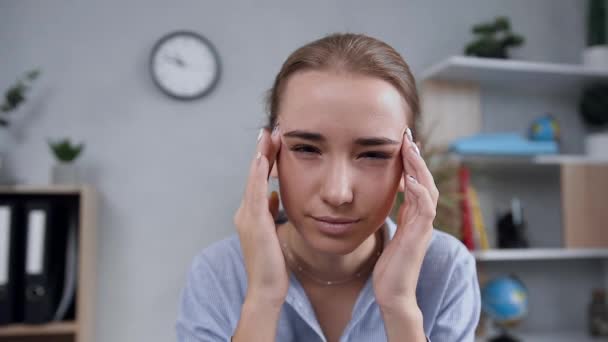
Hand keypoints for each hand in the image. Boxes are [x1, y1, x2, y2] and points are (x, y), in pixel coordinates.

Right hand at [233, 125, 286, 305]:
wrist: (266, 289)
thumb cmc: (273, 265)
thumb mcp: (272, 232)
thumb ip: (270, 212)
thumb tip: (273, 194)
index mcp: (250, 215)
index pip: (257, 181)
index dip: (263, 160)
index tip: (272, 141)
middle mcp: (245, 213)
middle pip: (253, 176)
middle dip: (261, 152)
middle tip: (268, 129)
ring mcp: (247, 218)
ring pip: (253, 180)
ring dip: (260, 156)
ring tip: (267, 136)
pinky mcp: (255, 224)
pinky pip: (255, 193)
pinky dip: (257, 175)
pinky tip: (262, 159)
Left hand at [372, 128, 438, 312]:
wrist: (393, 294)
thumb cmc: (389, 268)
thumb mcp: (390, 236)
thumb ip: (394, 218)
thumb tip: (388, 202)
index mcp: (414, 217)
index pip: (416, 182)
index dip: (411, 162)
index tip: (402, 142)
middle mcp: (422, 220)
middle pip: (425, 181)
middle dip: (416, 158)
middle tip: (407, 136)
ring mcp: (423, 228)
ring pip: (428, 190)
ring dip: (419, 168)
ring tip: (410, 148)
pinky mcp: (419, 238)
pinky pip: (424, 210)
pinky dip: (419, 192)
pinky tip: (408, 179)